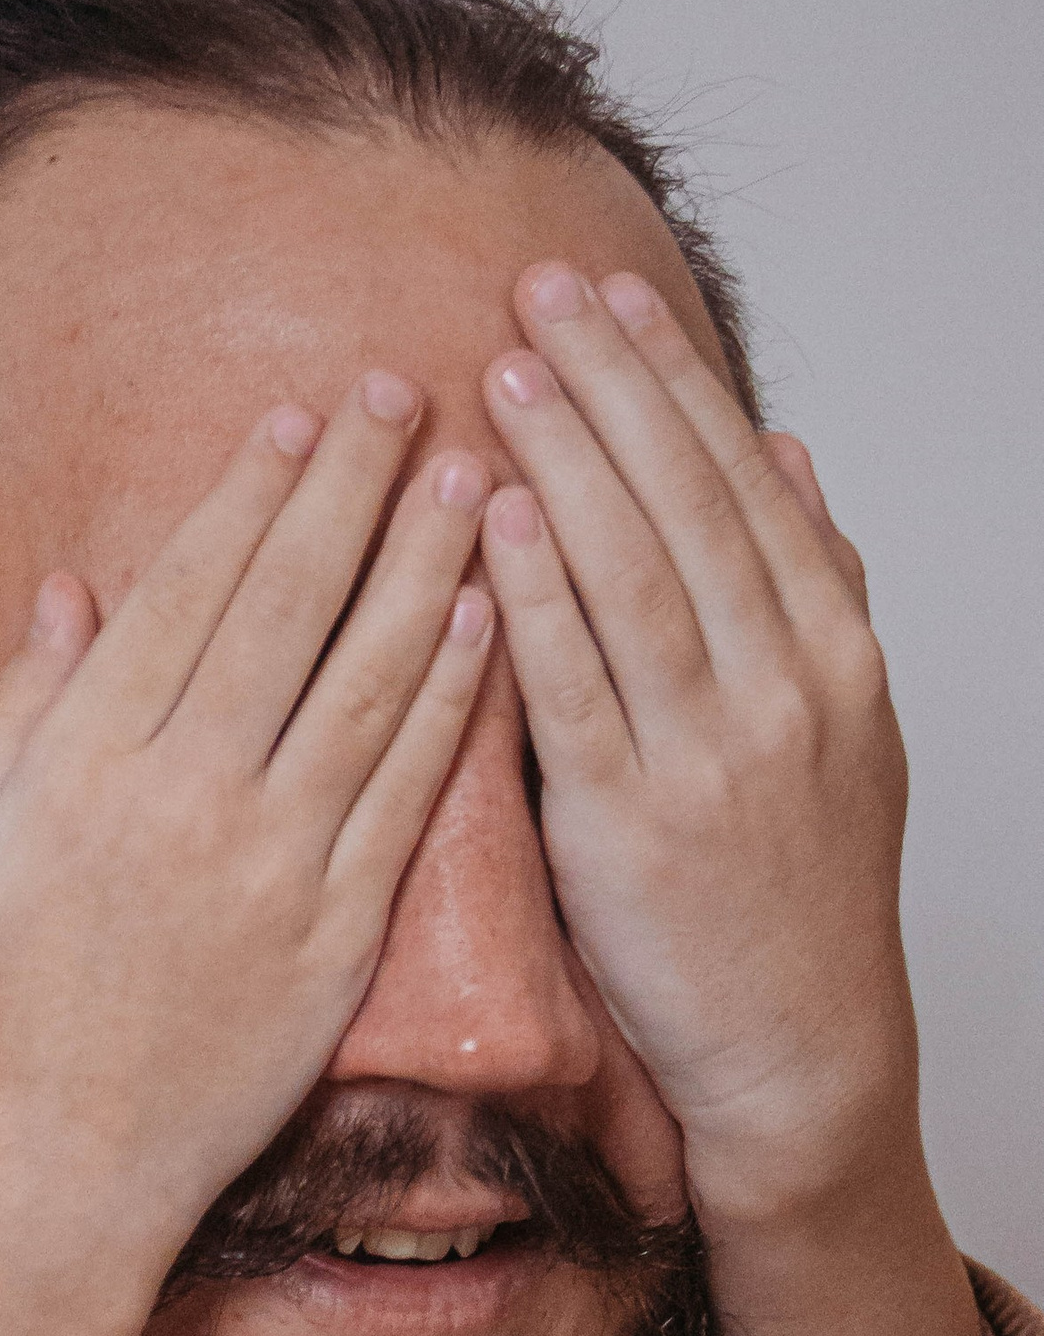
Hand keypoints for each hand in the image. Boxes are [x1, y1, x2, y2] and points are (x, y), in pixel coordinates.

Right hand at [0, 370, 494, 1294]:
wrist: (59, 1173)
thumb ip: (8, 716)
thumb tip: (71, 591)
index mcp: (81, 767)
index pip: (184, 595)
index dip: (247, 496)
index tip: (296, 418)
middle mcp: (183, 799)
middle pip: (286, 609)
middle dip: (349, 491)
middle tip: (404, 396)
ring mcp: (269, 866)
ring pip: (364, 682)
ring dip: (422, 567)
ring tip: (470, 475)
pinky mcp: (335, 935)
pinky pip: (406, 794)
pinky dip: (447, 701)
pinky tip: (484, 620)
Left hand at [477, 261, 911, 1225]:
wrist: (798, 1044)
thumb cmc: (795, 886)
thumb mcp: (842, 723)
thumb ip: (811, 581)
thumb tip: (785, 450)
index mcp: (832, 651)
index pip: (743, 480)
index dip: (674, 380)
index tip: (613, 295)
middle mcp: (783, 687)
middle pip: (690, 502)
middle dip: (615, 386)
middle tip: (541, 290)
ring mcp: (709, 754)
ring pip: (636, 574)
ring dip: (571, 462)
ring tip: (509, 371)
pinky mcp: (630, 825)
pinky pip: (576, 686)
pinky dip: (534, 595)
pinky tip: (491, 521)